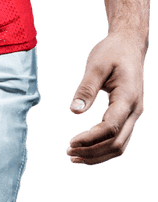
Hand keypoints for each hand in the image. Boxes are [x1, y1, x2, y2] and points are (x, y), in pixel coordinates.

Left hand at [66, 31, 146, 165]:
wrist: (129, 45)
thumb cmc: (112, 52)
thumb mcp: (96, 65)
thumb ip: (86, 89)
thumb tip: (75, 112)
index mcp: (128, 98)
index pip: (110, 128)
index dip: (90, 139)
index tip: (71, 142)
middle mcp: (134, 110)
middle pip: (117, 144)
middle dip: (93, 152)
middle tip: (68, 153)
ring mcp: (133, 114)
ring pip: (120, 146)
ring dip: (98, 154)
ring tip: (74, 156)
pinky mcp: (128, 114)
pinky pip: (118, 138)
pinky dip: (103, 147)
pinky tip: (86, 147)